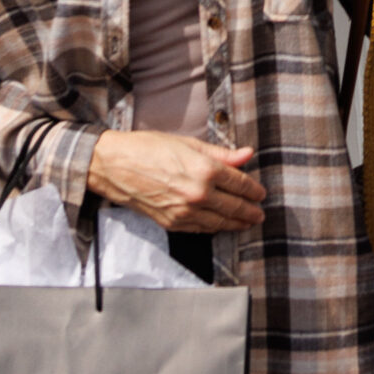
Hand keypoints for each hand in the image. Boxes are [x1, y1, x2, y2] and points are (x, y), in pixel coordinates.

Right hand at [87, 130, 266, 231]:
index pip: (240, 184)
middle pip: (234, 206)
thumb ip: (221, 154)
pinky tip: (221, 226)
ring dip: (237, 223)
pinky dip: (215, 229)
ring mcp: (185, 212)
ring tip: (247, 222)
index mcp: (205, 170)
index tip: (260, 192)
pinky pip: (201, 229)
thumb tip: (247, 154)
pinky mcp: (171, 223)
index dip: (254, 189)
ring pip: (220, 223)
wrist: (112, 166)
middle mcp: (198, 194)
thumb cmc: (147, 148)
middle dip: (250, 210)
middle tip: (260, 213)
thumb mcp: (187, 144)